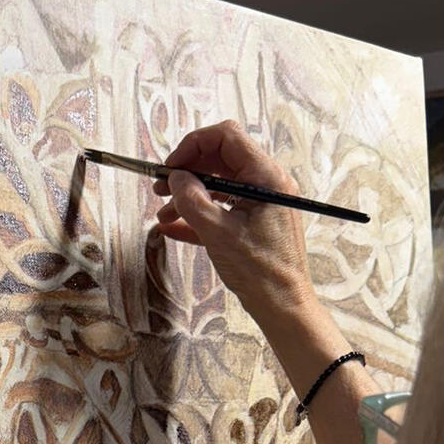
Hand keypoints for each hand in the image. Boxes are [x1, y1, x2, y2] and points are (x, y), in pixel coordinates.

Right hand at [153, 120, 315, 328]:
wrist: (282, 305)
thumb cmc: (260, 272)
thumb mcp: (218, 233)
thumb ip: (192, 200)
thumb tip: (175, 178)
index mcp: (266, 178)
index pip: (226, 137)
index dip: (193, 145)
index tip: (171, 167)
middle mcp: (267, 183)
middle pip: (220, 159)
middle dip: (187, 171)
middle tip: (160, 189)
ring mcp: (262, 202)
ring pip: (218, 184)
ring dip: (188, 195)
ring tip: (164, 214)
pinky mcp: (255, 221)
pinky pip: (223, 207)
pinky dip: (199, 213)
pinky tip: (173, 227)